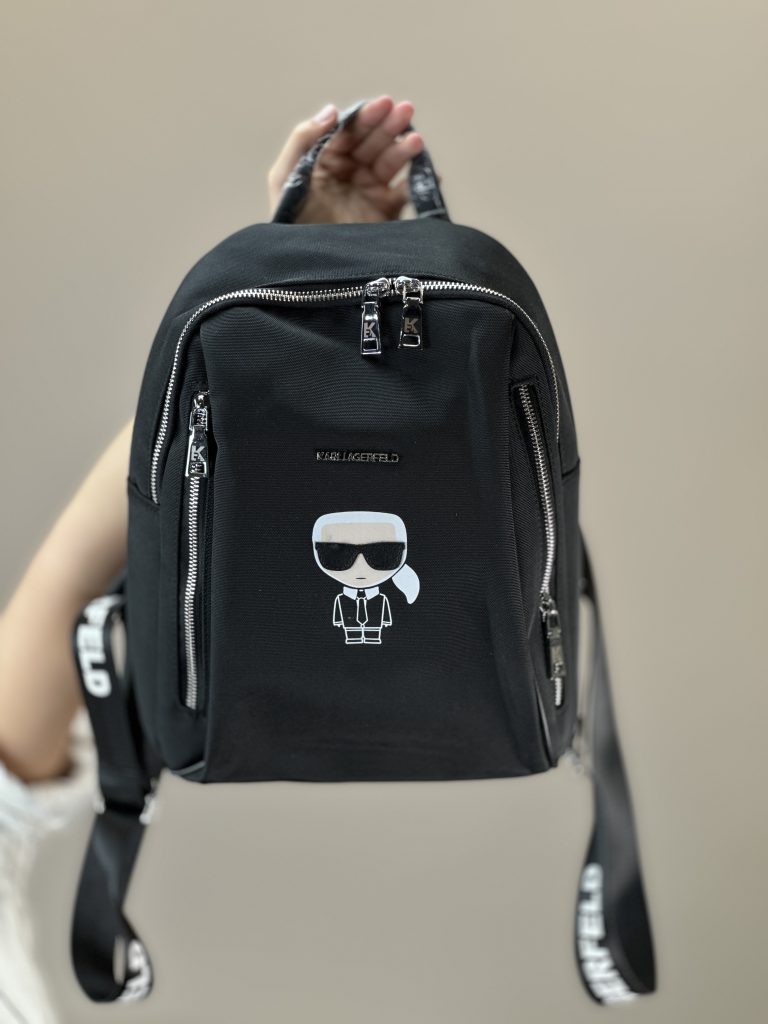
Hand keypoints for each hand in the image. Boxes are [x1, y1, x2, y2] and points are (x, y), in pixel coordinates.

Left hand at [267, 96, 425, 223]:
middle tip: (406, 111)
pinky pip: (406, 195)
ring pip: (391, 164)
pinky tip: (430, 173)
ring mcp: (369, 193)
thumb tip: (332, 110)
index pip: (349, 132)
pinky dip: (420, 183)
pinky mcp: (385, 215)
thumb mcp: (284, 177)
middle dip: (389, 126)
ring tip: (417, 141)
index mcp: (326, 161)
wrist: (304, 269)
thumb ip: (302, 140)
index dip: (366, 117)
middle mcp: (350, 174)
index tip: (383, 104)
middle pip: (373, 142)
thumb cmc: (289, 224)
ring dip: (405, 150)